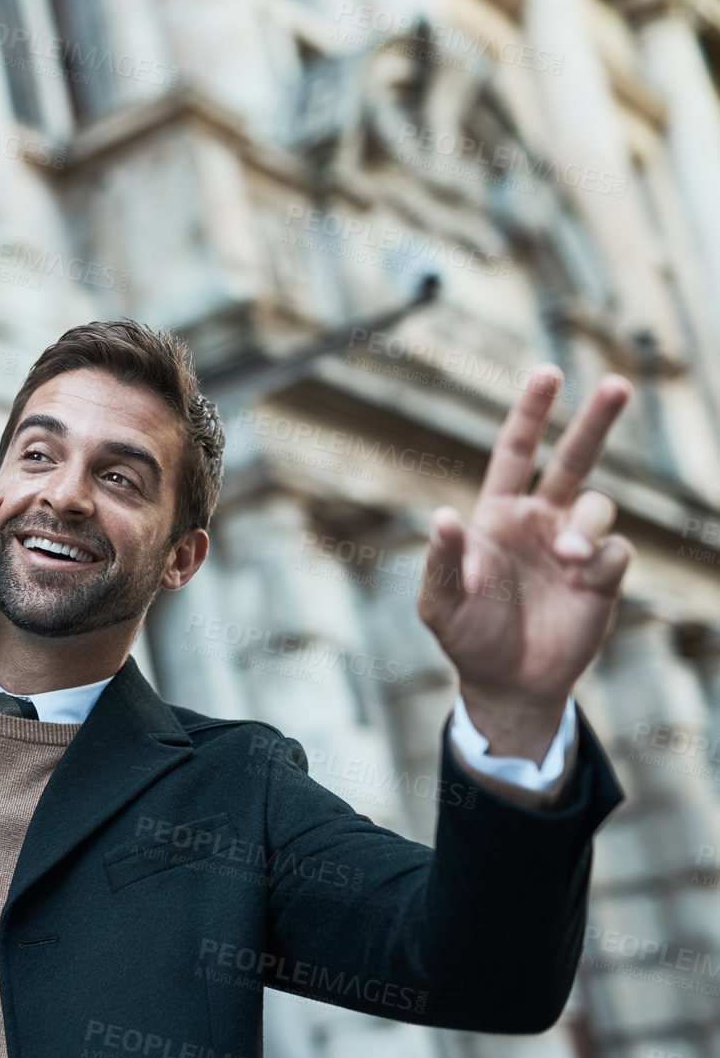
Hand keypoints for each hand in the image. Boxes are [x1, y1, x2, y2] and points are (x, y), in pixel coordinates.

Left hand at [417, 365, 633, 761]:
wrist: (508, 683)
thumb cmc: (467, 636)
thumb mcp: (441, 602)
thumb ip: (444, 560)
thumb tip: (444, 516)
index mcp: (499, 515)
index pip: (517, 453)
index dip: (531, 414)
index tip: (548, 374)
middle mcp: (540, 521)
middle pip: (575, 459)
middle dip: (595, 420)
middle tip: (617, 383)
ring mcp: (574, 546)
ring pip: (598, 507)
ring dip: (585, 526)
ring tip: (565, 557)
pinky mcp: (603, 577)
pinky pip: (617, 551)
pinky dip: (602, 559)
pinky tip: (581, 581)